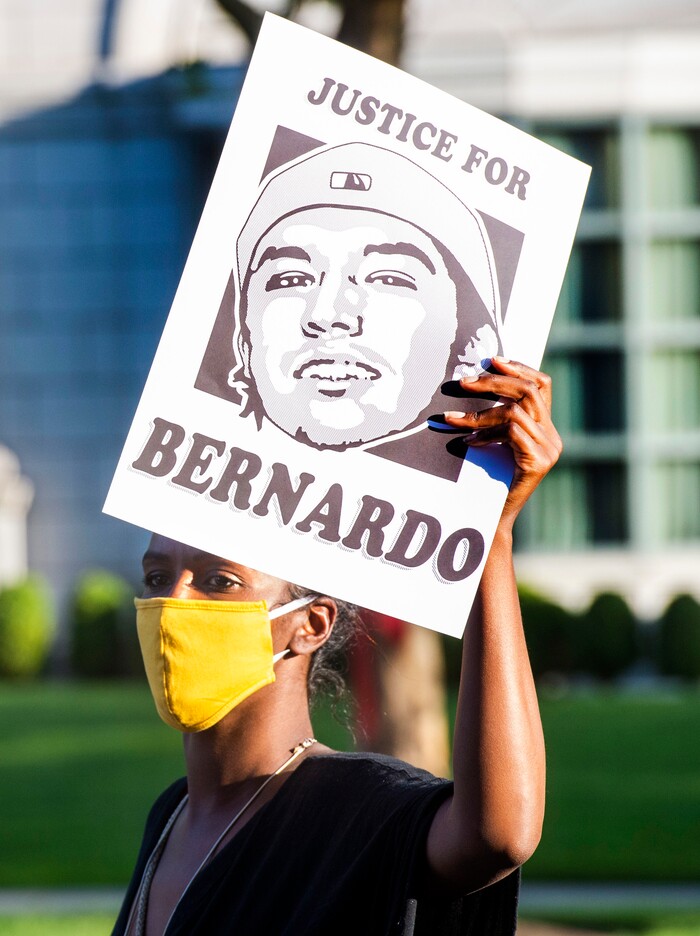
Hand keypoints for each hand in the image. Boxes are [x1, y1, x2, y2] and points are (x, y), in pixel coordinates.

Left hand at [443, 357, 561, 530]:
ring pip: (515, 411)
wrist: (494, 518)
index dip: (520, 367)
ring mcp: (549, 451)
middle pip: (529, 391)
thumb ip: (499, 418)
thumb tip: (477, 381)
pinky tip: (468, 441)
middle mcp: (553, 438)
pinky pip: (510, 432)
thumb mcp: (497, 441)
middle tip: (464, 382)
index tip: (493, 360)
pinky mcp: (538, 463)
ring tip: (453, 418)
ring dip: (479, 411)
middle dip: (494, 382)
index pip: (543, 385)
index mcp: (547, 429)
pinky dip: (485, 432)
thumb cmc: (490, 480)